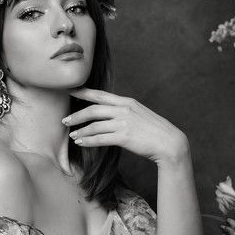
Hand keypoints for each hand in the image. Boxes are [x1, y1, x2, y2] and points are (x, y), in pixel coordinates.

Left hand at [65, 87, 188, 165]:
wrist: (170, 143)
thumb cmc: (155, 131)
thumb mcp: (140, 114)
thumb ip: (125, 112)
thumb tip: (111, 114)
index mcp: (127, 102)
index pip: (100, 95)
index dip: (83, 92)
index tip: (70, 91)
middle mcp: (124, 109)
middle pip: (93, 110)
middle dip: (76, 115)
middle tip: (65, 120)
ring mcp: (124, 123)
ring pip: (94, 126)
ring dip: (81, 131)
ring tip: (72, 136)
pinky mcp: (124, 137)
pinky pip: (100, 139)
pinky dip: (88, 141)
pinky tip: (81, 143)